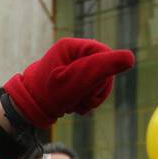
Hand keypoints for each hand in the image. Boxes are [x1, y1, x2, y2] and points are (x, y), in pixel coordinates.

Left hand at [4, 39, 134, 127]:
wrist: (27, 111)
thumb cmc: (47, 95)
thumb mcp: (76, 82)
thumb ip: (101, 68)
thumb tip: (130, 57)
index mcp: (72, 46)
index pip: (106, 55)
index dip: (103, 75)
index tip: (88, 88)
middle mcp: (73, 53)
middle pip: (104, 69)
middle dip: (96, 89)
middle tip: (79, 100)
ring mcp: (73, 66)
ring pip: (99, 81)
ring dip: (91, 97)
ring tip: (74, 104)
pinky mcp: (73, 78)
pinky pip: (90, 88)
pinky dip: (85, 100)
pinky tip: (73, 105)